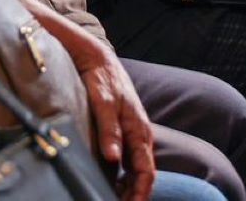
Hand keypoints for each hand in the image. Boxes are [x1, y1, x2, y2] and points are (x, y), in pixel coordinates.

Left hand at [71, 40, 156, 200]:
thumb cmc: (103, 78)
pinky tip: (113, 183)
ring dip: (129, 187)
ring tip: (115, 199)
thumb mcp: (103, 102)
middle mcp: (140, 135)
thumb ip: (108, 130)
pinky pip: (129, 160)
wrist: (99, 59)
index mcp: (139, 130)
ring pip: (136, 169)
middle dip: (135, 194)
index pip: (146, 171)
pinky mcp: (124, 131)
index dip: (141, 192)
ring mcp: (133, 134)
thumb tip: (113, 158)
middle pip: (143, 174)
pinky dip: (123, 176)